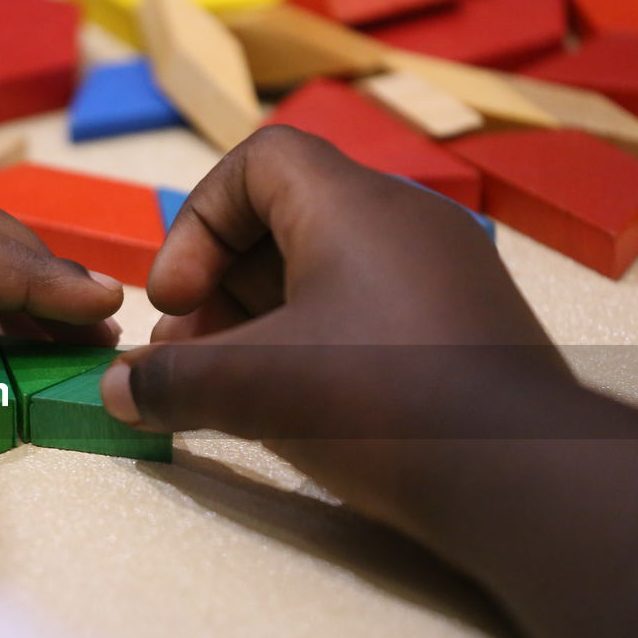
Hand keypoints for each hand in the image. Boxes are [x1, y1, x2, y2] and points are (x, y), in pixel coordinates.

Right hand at [99, 126, 574, 522]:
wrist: (522, 476)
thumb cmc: (379, 403)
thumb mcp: (253, 387)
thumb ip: (169, 381)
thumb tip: (115, 392)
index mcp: (351, 205)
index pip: (258, 161)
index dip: (197, 221)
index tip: (174, 298)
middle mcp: (403, 222)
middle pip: (284, 221)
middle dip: (216, 286)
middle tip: (183, 353)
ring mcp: (442, 275)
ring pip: (325, 271)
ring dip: (259, 319)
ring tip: (223, 384)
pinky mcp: (462, 328)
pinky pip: (367, 309)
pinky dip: (312, 341)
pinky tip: (291, 402)